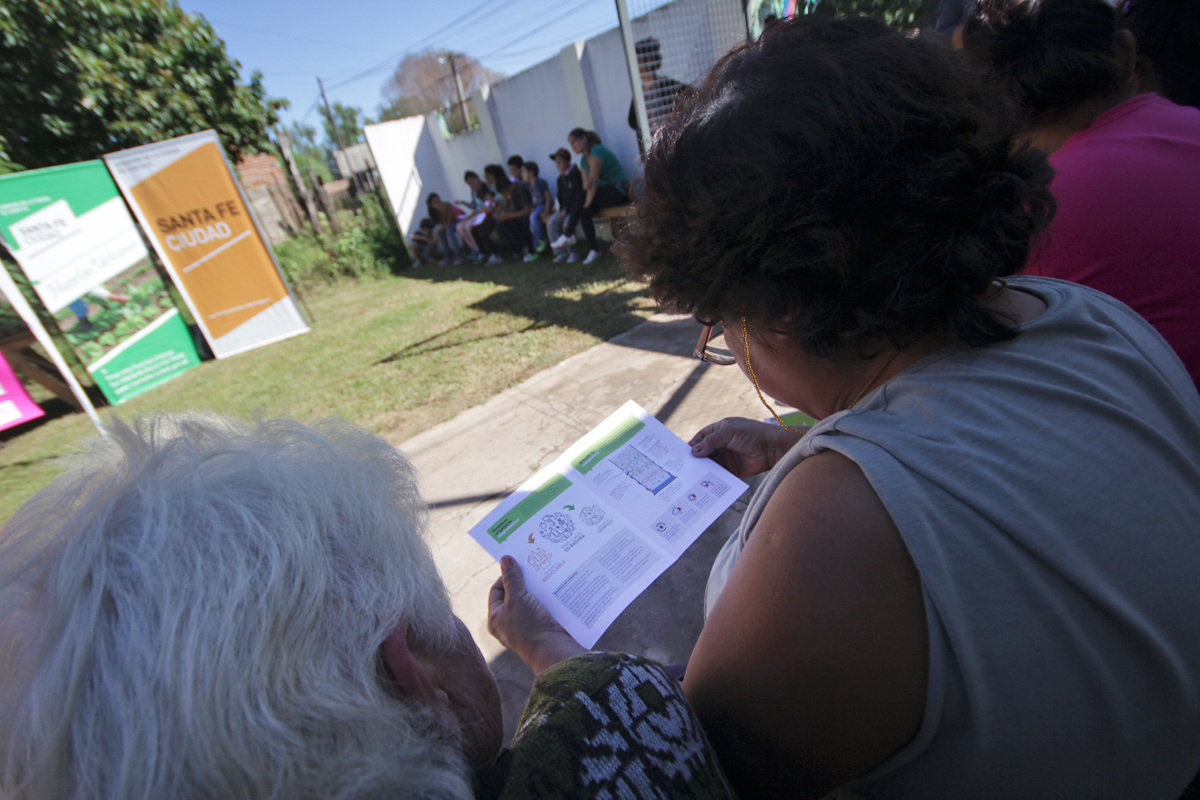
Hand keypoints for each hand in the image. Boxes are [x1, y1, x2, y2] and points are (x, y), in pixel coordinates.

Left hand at [488, 555, 585, 675]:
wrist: (553, 650)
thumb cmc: (529, 627)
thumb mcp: (516, 599)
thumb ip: (511, 578)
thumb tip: (505, 558)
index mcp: (496, 618)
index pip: (497, 590)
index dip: (506, 576)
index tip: (520, 567)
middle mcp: (509, 622)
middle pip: (515, 593)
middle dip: (525, 581)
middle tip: (534, 568)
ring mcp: (526, 625)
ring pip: (531, 599)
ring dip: (538, 588)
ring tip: (546, 576)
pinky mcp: (542, 626)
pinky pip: (543, 606)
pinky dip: (548, 597)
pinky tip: (555, 588)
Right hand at [689, 417, 806, 476]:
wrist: (773, 448)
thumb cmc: (752, 434)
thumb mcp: (729, 432)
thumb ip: (711, 441)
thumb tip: (694, 451)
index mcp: (720, 430)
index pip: (702, 437)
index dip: (693, 444)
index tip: (683, 453)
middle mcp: (722, 444)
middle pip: (704, 451)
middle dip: (695, 458)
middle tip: (684, 466)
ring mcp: (726, 457)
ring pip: (710, 463)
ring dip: (702, 468)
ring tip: (692, 475)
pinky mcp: (732, 470)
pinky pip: (718, 474)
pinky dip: (711, 477)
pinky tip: (704, 481)